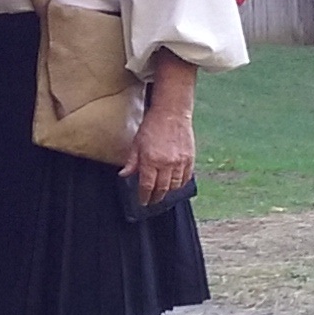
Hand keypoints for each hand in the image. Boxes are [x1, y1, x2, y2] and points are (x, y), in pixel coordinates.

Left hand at [119, 50, 196, 206]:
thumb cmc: (152, 125)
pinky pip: (186, 177)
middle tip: (152, 201)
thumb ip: (131, 161)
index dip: (144, 196)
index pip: (147, 186)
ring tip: (163, 193)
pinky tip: (175, 184)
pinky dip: (180, 183)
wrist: (172, 113)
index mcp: (150, 160)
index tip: (143, 201)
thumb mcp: (136, 143)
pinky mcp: (190, 158)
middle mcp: (166, 163)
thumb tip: (124, 175)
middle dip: (156, 197)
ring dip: (168, 191)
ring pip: (175, 185)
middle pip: (162, 188)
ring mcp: (180, 162)